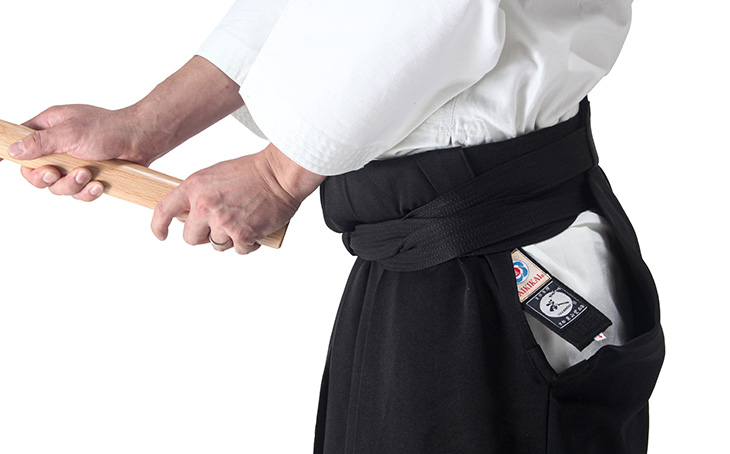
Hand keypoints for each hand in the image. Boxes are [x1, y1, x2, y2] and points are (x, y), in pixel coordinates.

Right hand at [10, 104, 152, 201]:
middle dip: (45, 178)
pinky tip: (99, 184)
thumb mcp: (70, 132)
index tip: (0, 162)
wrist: (142, 140)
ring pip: (58, 187)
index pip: (20, 142)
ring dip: (71, 185)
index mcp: (49, 127)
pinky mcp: (91, 177)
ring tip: (87, 174)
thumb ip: (41, 142)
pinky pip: (79, 194)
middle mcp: (60, 146)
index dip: (10, 153)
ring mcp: (75, 163)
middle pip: (36, 172)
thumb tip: (13, 149)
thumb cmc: (110, 128)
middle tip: (55, 173)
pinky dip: (88, 192)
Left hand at [151, 143, 324, 253]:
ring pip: (217, 245)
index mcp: (194, 187)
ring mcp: (223, 221)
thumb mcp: (215, 176)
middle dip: (204, 236)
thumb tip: (188, 218)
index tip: (161, 235)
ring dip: (230, 239)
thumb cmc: (253, 173)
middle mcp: (205, 205)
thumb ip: (199, 195)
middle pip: (190, 238)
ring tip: (245, 220)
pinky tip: (256, 228)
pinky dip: (249, 244)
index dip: (158, 226)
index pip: (163, 210)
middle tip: (221, 226)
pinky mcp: (242, 234)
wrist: (281, 174)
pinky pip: (239, 250)